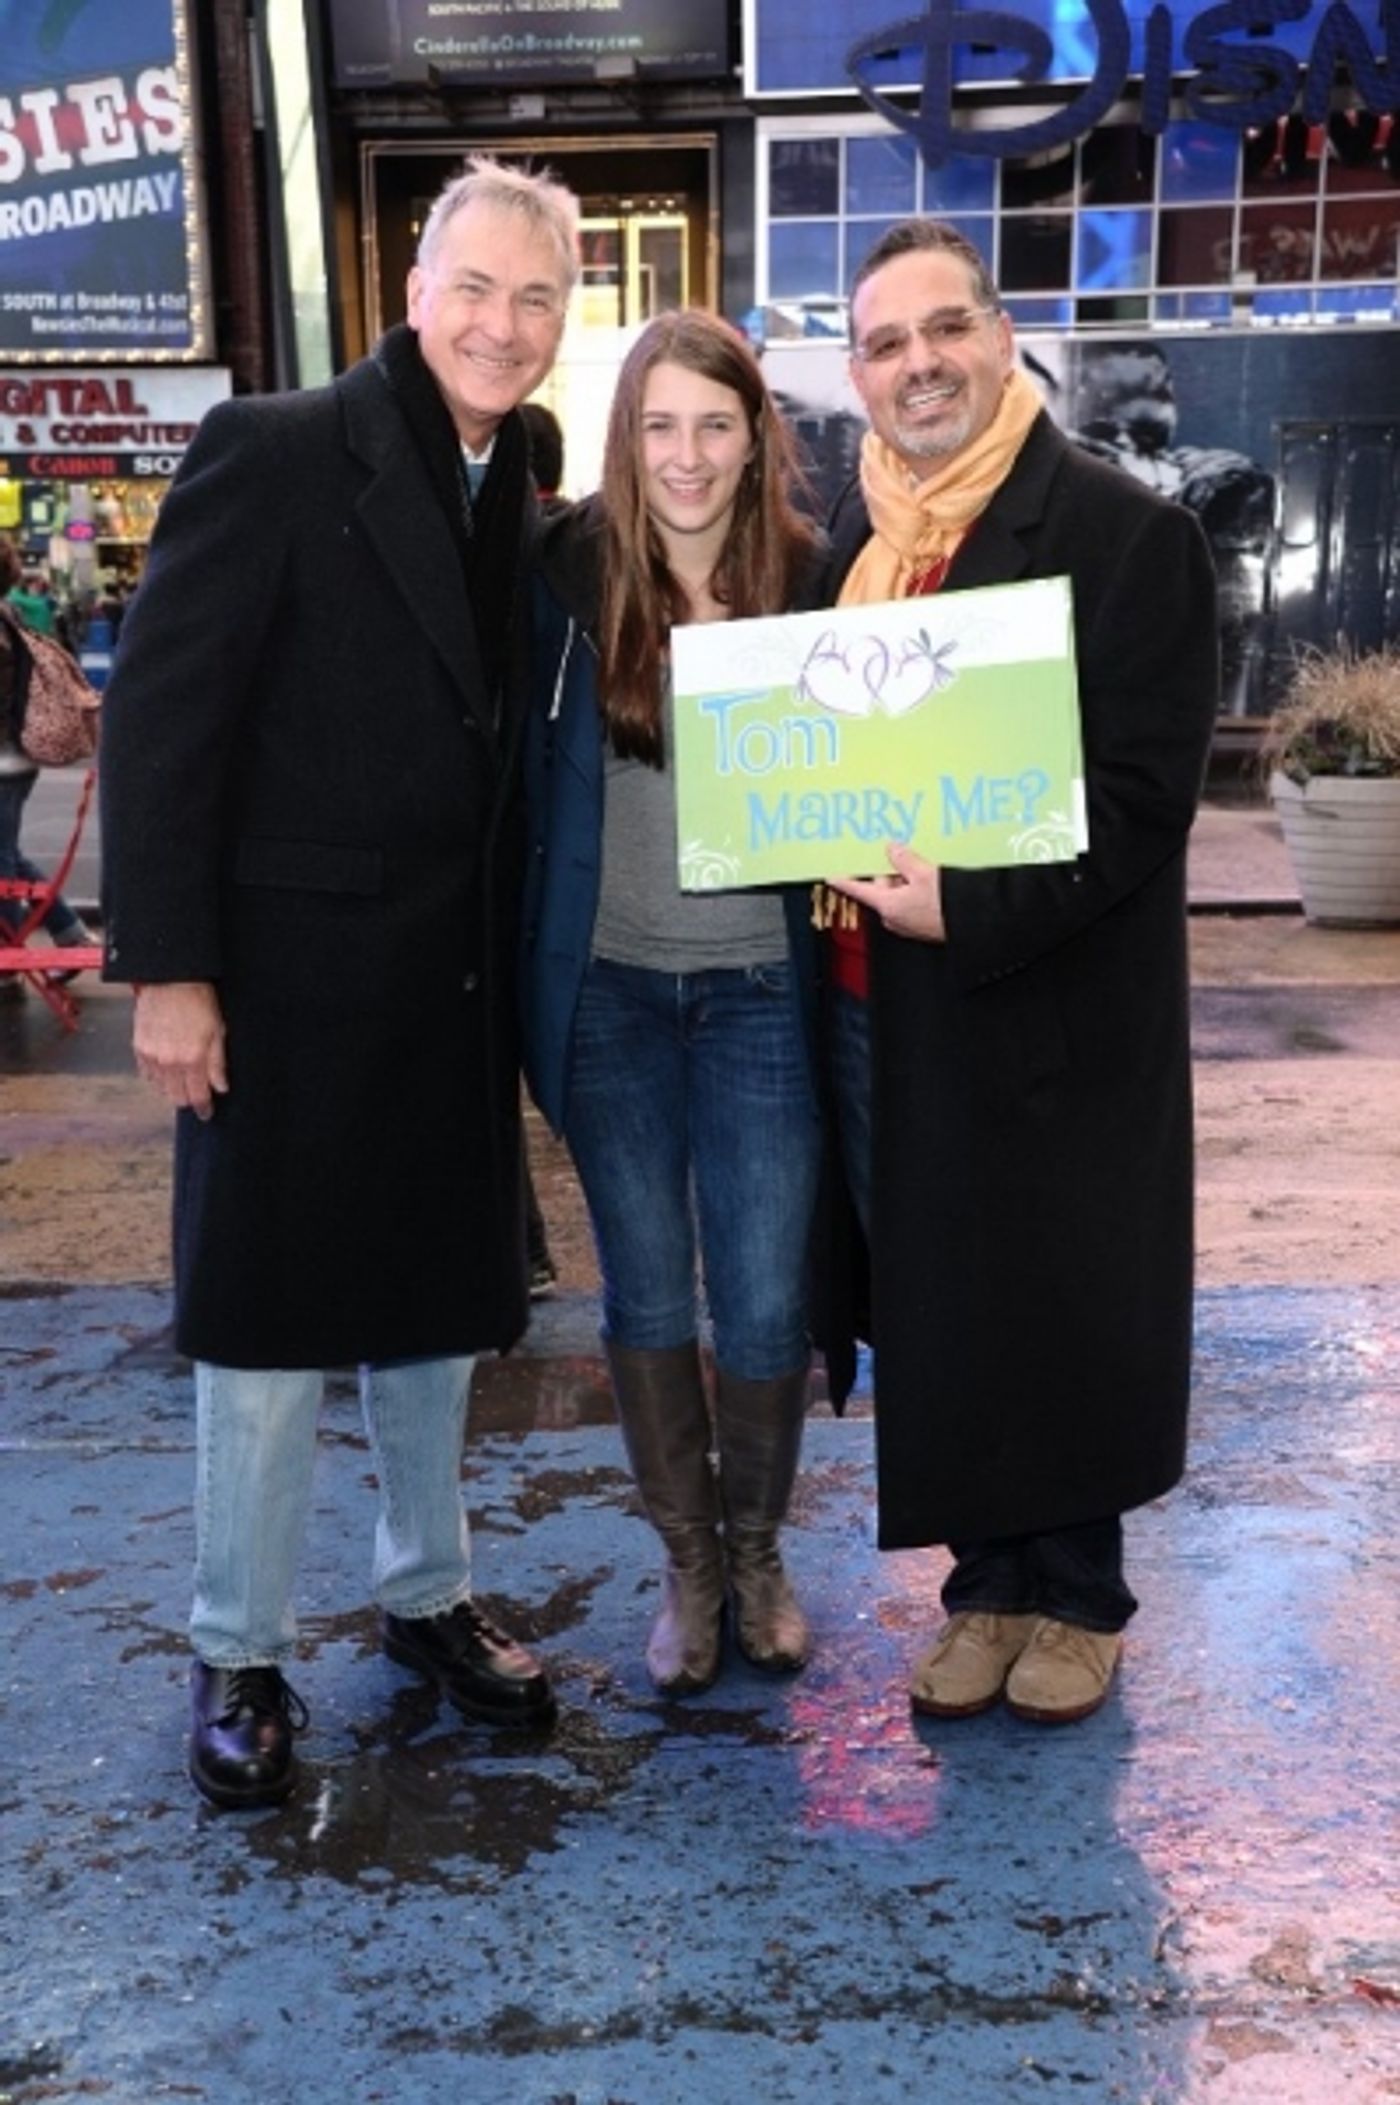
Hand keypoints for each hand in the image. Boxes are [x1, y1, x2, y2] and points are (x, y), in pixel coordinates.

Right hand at [132, 981, 228, 1118]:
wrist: (170, 979)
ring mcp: (151, 1056)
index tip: (207, 1112)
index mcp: (192, 1059)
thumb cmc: (197, 1000)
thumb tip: (221, 1087)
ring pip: (161, 1088)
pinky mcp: (138, 1047)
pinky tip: (166, 1069)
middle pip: (177, 1098)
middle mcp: (169, 1062)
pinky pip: (146, 1074)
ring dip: (172, 1088)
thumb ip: (218, 1063)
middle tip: (196, 1095)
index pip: (198, 1096)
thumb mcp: (218, 1031)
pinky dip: (157, 1076)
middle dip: (188, 1100)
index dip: (204, 1108)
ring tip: (182, 1079)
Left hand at [827, 842, 945, 942]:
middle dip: (893, 873)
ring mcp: (905, 924)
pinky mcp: (917, 926)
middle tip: (909, 863)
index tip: (831, 877)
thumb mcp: (924, 873)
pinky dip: (915, 893)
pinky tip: (931, 887)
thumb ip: (904, 859)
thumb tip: (892, 849)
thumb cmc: (947, 905)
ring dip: (907, 882)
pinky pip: (909, 903)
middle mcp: (892, 917)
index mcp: (888, 905)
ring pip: (897, 895)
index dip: (844, 881)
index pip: (859, 890)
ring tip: (926, 874)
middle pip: (882, 888)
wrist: (972, 925)